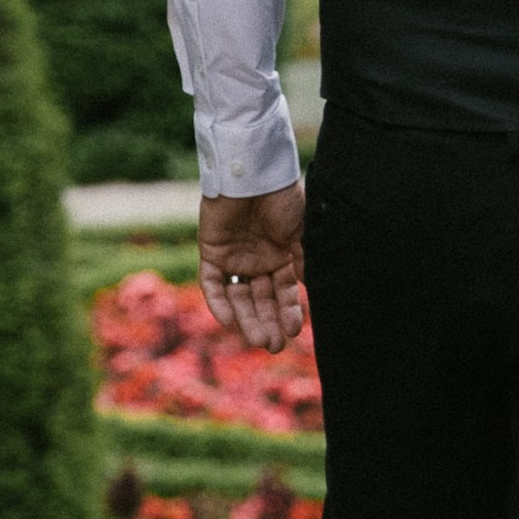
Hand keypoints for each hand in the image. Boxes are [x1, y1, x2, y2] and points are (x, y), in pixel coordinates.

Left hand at [199, 181, 307, 354]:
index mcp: (281, 255)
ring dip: (246, 318)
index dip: (288, 311)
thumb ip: (300, 262)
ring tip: (257, 339)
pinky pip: (213, 283)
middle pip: (261, 299)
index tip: (294, 330)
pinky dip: (218, 302)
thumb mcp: (299, 232)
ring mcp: (234, 258)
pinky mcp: (212, 253)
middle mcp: (257, 260)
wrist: (254, 173)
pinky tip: (228, 320)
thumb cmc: (282, 198)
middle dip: (268, 322)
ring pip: (239, 297)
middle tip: (273, 345)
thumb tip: (306, 289)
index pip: (283, 292)